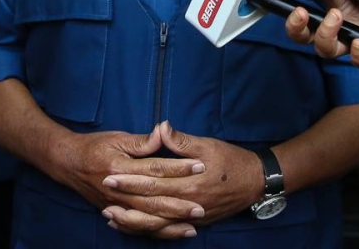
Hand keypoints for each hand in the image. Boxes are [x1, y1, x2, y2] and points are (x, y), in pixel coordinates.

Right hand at [57, 126, 204, 238]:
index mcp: (120, 168)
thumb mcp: (116, 138)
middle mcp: (118, 190)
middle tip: (201, 207)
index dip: (179, 168)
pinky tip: (172, 232)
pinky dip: (156, 232)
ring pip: (146, 218)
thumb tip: (163, 133)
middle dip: (178, 205)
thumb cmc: (94, 147)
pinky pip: (137, 227)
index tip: (200, 166)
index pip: (155, 169)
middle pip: (153, 200)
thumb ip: (141, 141)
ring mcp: (116, 205)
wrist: (67, 163)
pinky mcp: (115, 212)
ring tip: (192, 226)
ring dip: (170, 223)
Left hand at [101, 122, 259, 235]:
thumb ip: (182, 141)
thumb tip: (162, 127)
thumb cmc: (232, 160)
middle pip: (150, 205)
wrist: (256, 182)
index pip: (152, 182)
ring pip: (156, 224)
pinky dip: (149, 230)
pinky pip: (167, 231)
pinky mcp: (195, 223)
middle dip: (124, 201)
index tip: (109, 174)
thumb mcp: (208, 145)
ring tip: (110, 217)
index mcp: (189, 182)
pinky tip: (133, 227)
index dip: (129, 179)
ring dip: (132, 221)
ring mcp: (191, 217)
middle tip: (102, 195)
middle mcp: (188, 203)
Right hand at [285, 0, 358, 62]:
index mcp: (342, 1)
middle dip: (296, 26)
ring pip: (325, 48)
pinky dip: (357, 54)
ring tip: (336, 20)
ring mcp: (355, 39)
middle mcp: (343, 22)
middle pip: (308, 31)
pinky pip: (358, 61)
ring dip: (324, 35)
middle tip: (302, 14)